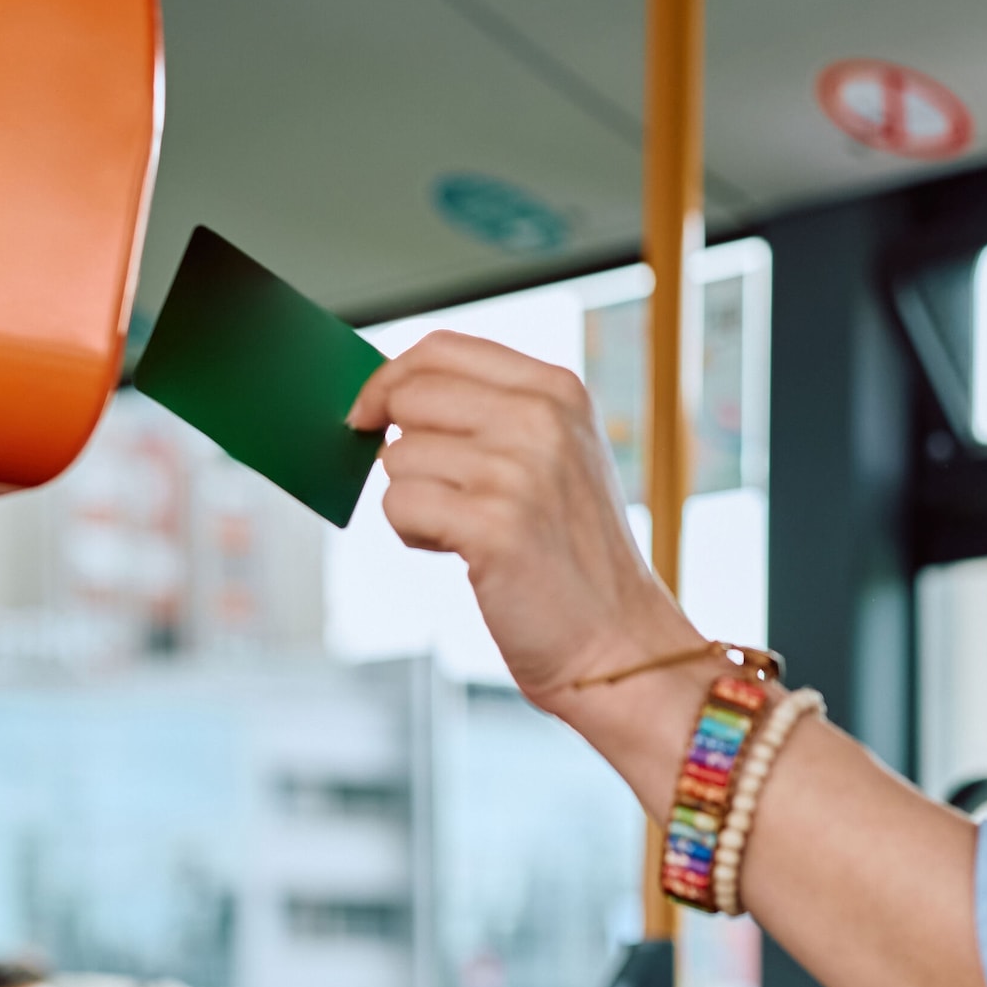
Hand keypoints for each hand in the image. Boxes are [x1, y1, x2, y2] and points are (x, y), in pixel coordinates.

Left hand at [348, 331, 696, 708]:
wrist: (617, 638)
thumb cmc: (573, 551)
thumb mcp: (556, 454)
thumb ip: (491, 411)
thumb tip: (389, 394)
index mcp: (558, 389)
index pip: (442, 348)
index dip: (389, 377)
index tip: (370, 411)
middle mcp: (542, 418)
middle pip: (410, 395)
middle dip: (401, 445)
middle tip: (441, 491)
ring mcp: (519, 470)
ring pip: (398, 456)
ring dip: (414, 499)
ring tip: (466, 529)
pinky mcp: (493, 525)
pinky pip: (399, 506)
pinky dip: (414, 534)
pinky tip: (459, 551)